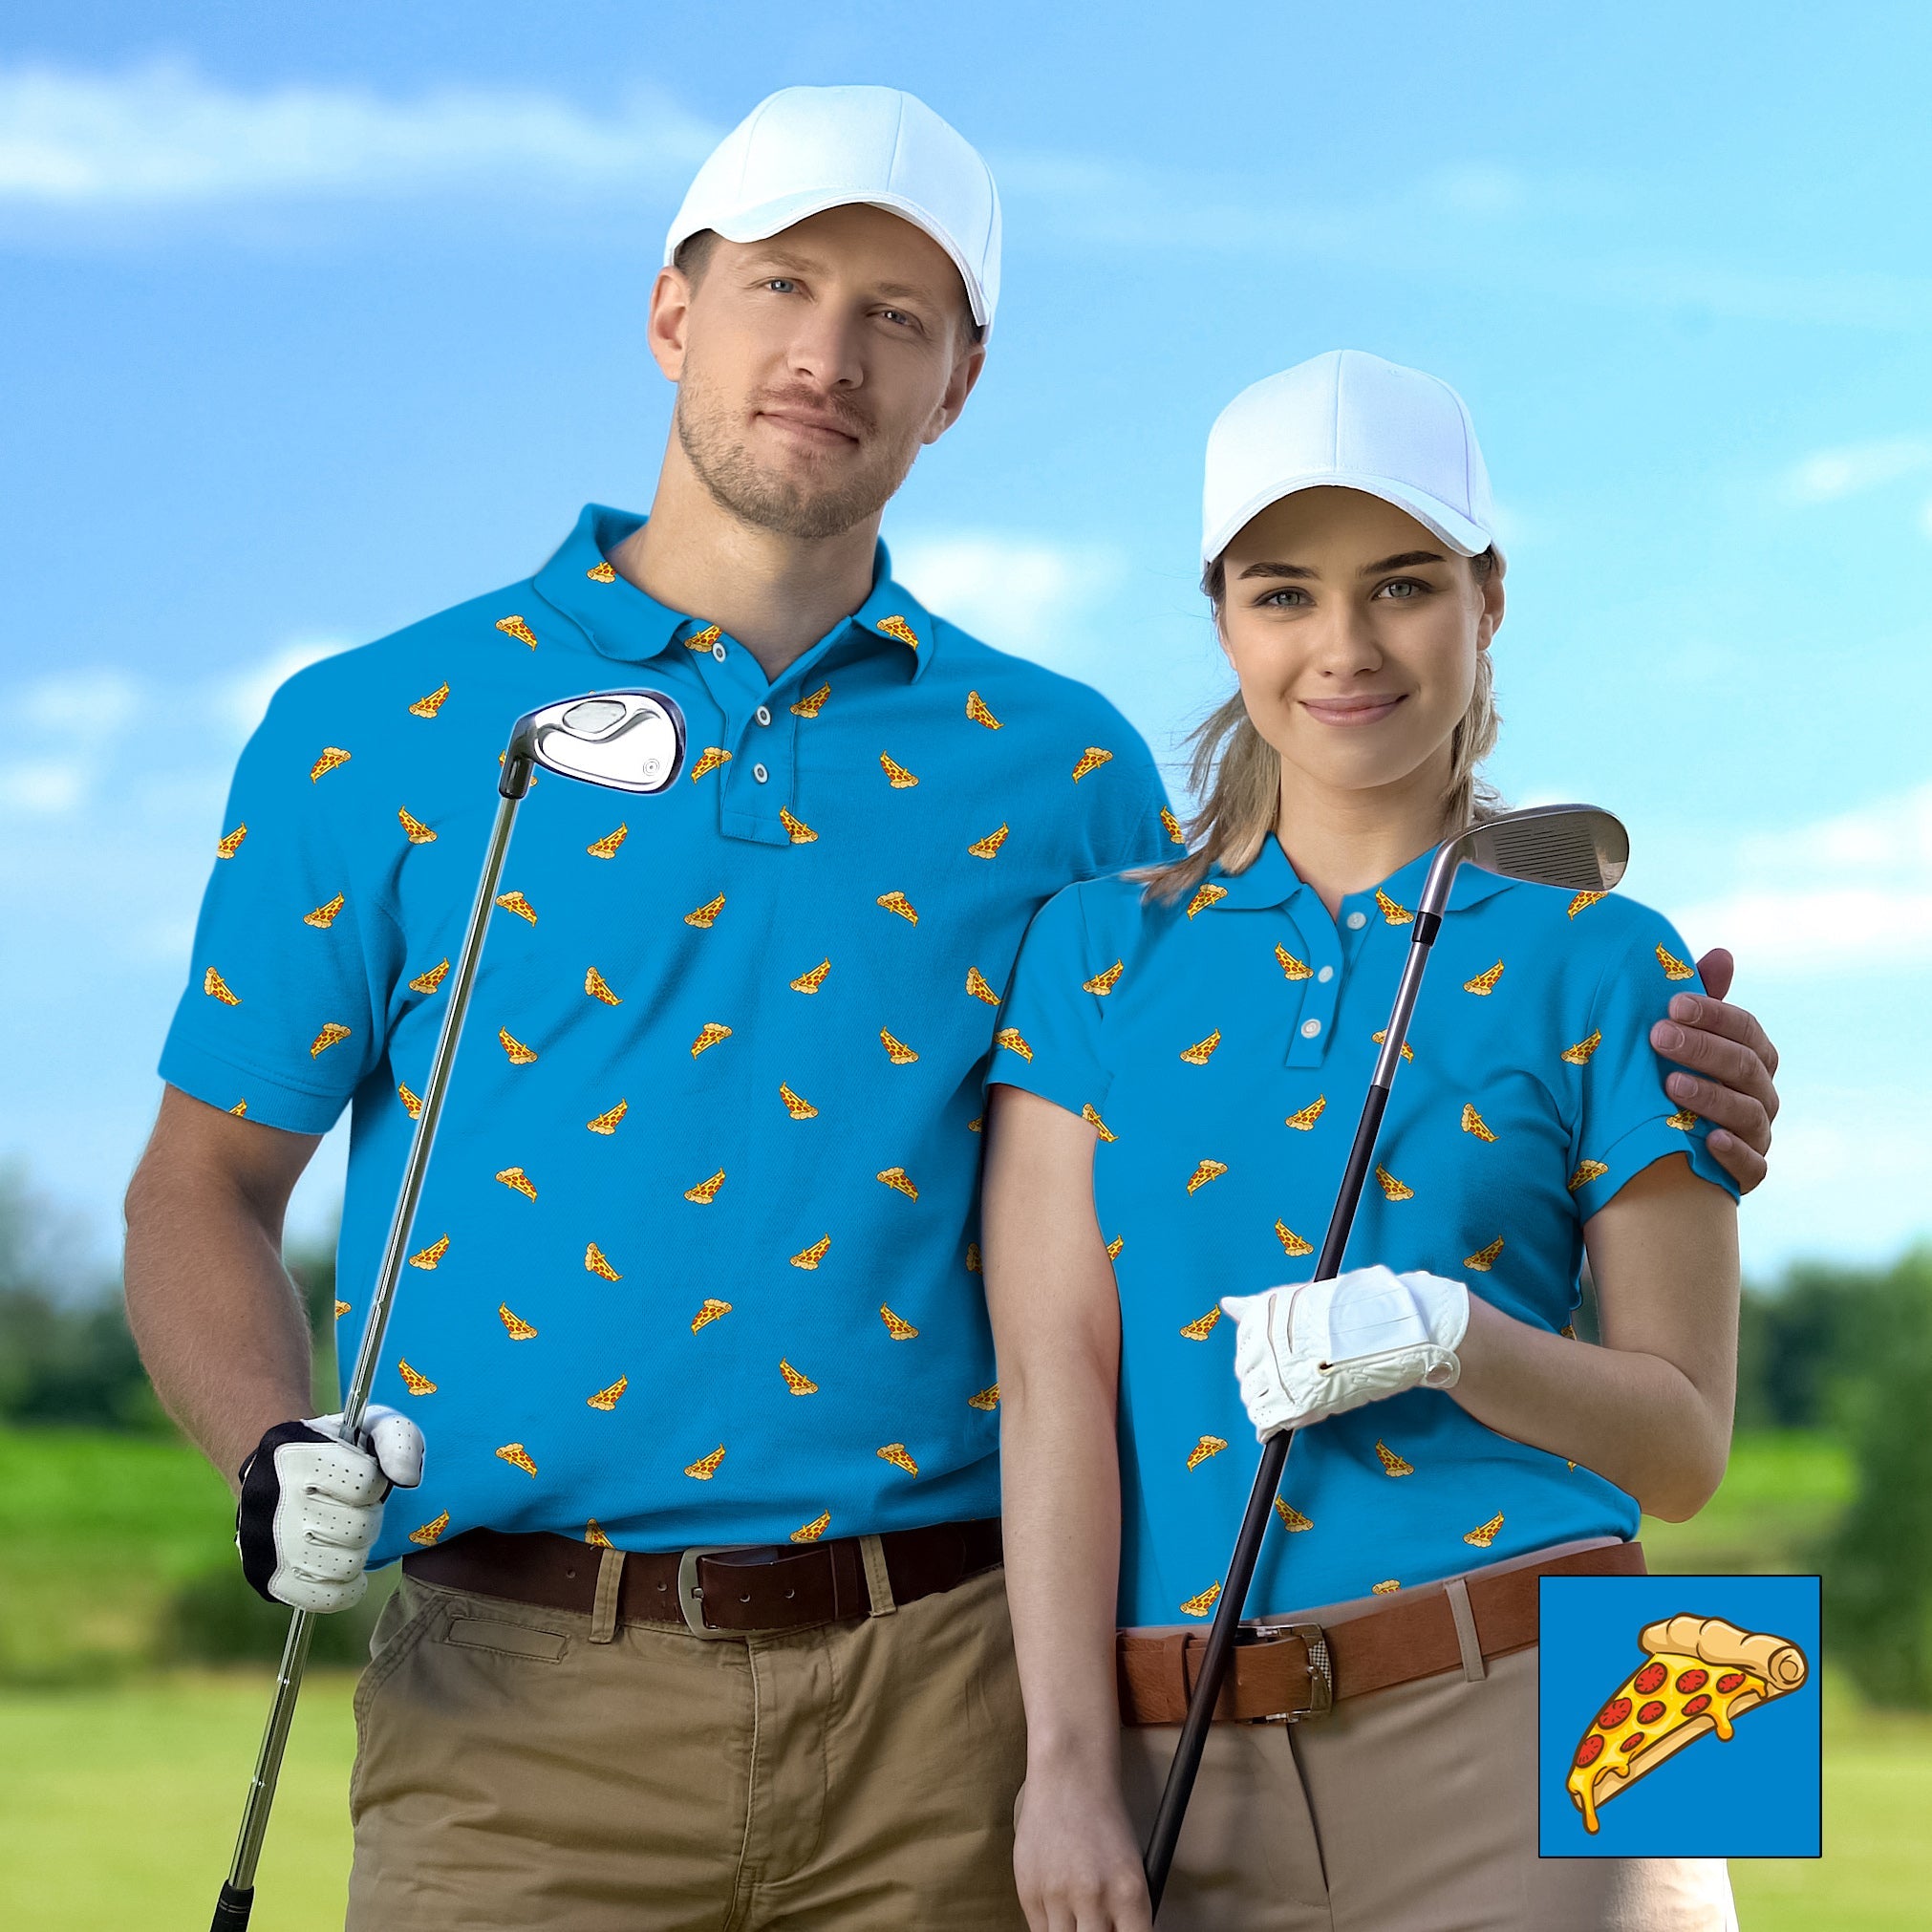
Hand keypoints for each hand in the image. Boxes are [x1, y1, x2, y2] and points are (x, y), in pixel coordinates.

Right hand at [235, 1405, 424, 1611]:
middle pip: (358, 1529)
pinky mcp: (268, 1579)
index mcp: (297, 1456)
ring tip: (344, 1534)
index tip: (363, 1478)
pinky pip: (327, 1599)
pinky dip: (345, 1587)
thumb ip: (400, 1440)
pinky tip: (341, 1563)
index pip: (365, 1484)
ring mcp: (266, 1546)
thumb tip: (407, 1479)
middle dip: (368, 1518)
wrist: (272, 1470)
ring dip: (356, 1551)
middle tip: (354, 1509)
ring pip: (346, 1566)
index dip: (375, 1483)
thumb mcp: (370, 1426)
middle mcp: (274, 1501)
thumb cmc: (334, 1449)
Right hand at [1013, 1770, 1152, 1931]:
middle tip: (1097, 1925)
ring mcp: (1057, 1895)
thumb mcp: (1131, 1867)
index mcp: (1129, 1892)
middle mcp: (1094, 1897)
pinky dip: (1052, 1927)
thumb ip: (1125, 1912)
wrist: (1068, 1778)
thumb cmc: (1104, 1821)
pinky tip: (1060, 1908)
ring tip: (1078, 1916)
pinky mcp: (1028, 1891)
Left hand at [1221, 1266, 1468, 1440]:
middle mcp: (1269, 1341)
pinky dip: (1269, 1425)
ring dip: (1265, 1403)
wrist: (1397, 1330)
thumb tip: (1226, 1304)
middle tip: (1287, 1383)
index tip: (1275, 1361)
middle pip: (1245, 1373)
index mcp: (1268, 1313)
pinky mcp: (1299, 1401)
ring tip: (1290, 1400)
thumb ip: (1262, 1308)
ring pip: (1253, 1397)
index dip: (1258, 1357)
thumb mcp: (1304, 1300)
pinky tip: (1276, 1426)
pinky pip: (1268, 1419)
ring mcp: (1283, 1372)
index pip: (1244, 1344)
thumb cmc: (1355, 1312)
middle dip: (1260, 1381)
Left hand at [1650, 948, 1778, 1193]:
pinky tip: (1708, 1139)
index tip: (1672, 1004)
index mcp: (1753, 1057)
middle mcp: (1762, 1094)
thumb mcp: (1682, 1038)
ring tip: (1671, 1084)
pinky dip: (1734, 1153)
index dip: (1714, 1015)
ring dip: (1711, 1097)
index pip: (1746, 1029)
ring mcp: (1758, 1134)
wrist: (1662, 1147)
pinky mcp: (1748, 1173)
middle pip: (1745, 1067)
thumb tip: (1723, 954)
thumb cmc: (1673, 1076)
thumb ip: (1701, 1001)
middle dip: (1702, 1049)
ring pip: (1748, 1114)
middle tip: (1658, 1036)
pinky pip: (1752, 1167)